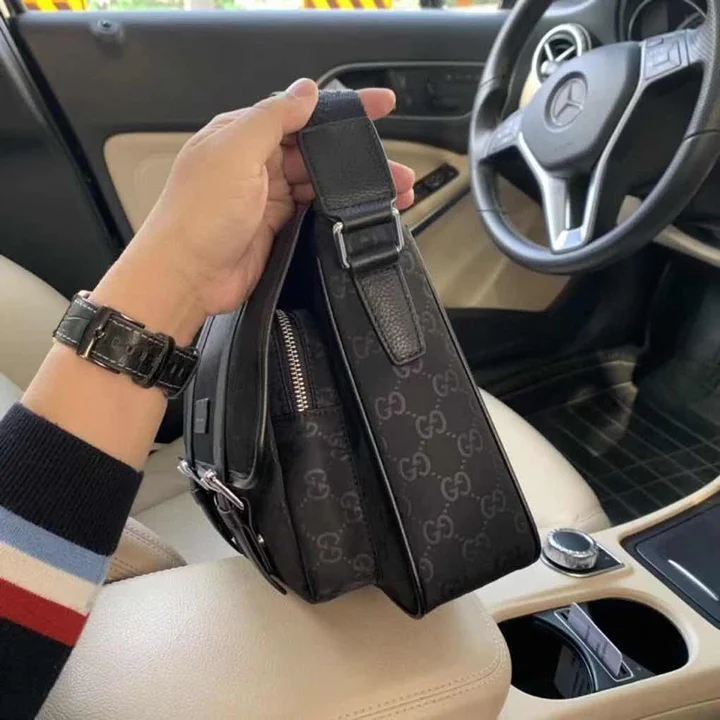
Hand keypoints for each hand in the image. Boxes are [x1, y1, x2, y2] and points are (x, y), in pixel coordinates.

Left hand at [125, 78, 415, 322]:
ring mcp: (268, 197)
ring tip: (393, 191)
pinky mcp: (278, 228)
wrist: (186, 277)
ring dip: (354, 186)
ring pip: (321, 183)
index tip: (380, 105)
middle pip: (317, 150)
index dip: (342, 108)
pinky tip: (361, 214)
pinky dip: (340, 212)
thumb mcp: (235, 152)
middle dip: (356, 154)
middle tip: (392, 162)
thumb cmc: (198, 215)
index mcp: (244, 134)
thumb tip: (305, 91)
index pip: (301, 111)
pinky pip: (316, 213)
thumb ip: (272, 118)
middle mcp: (257, 163)